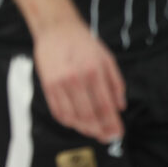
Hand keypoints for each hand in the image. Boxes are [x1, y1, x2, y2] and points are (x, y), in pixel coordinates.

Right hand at [33, 17, 126, 143]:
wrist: (56, 29)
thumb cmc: (83, 42)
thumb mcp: (107, 58)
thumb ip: (116, 83)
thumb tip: (120, 107)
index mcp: (94, 71)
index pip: (105, 106)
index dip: (112, 124)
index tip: (117, 133)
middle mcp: (76, 79)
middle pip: (89, 115)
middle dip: (100, 131)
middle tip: (107, 137)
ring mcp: (59, 83)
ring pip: (72, 117)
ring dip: (84, 128)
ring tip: (92, 132)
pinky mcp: (47, 85)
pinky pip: (57, 111)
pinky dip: (68, 121)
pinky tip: (75, 123)